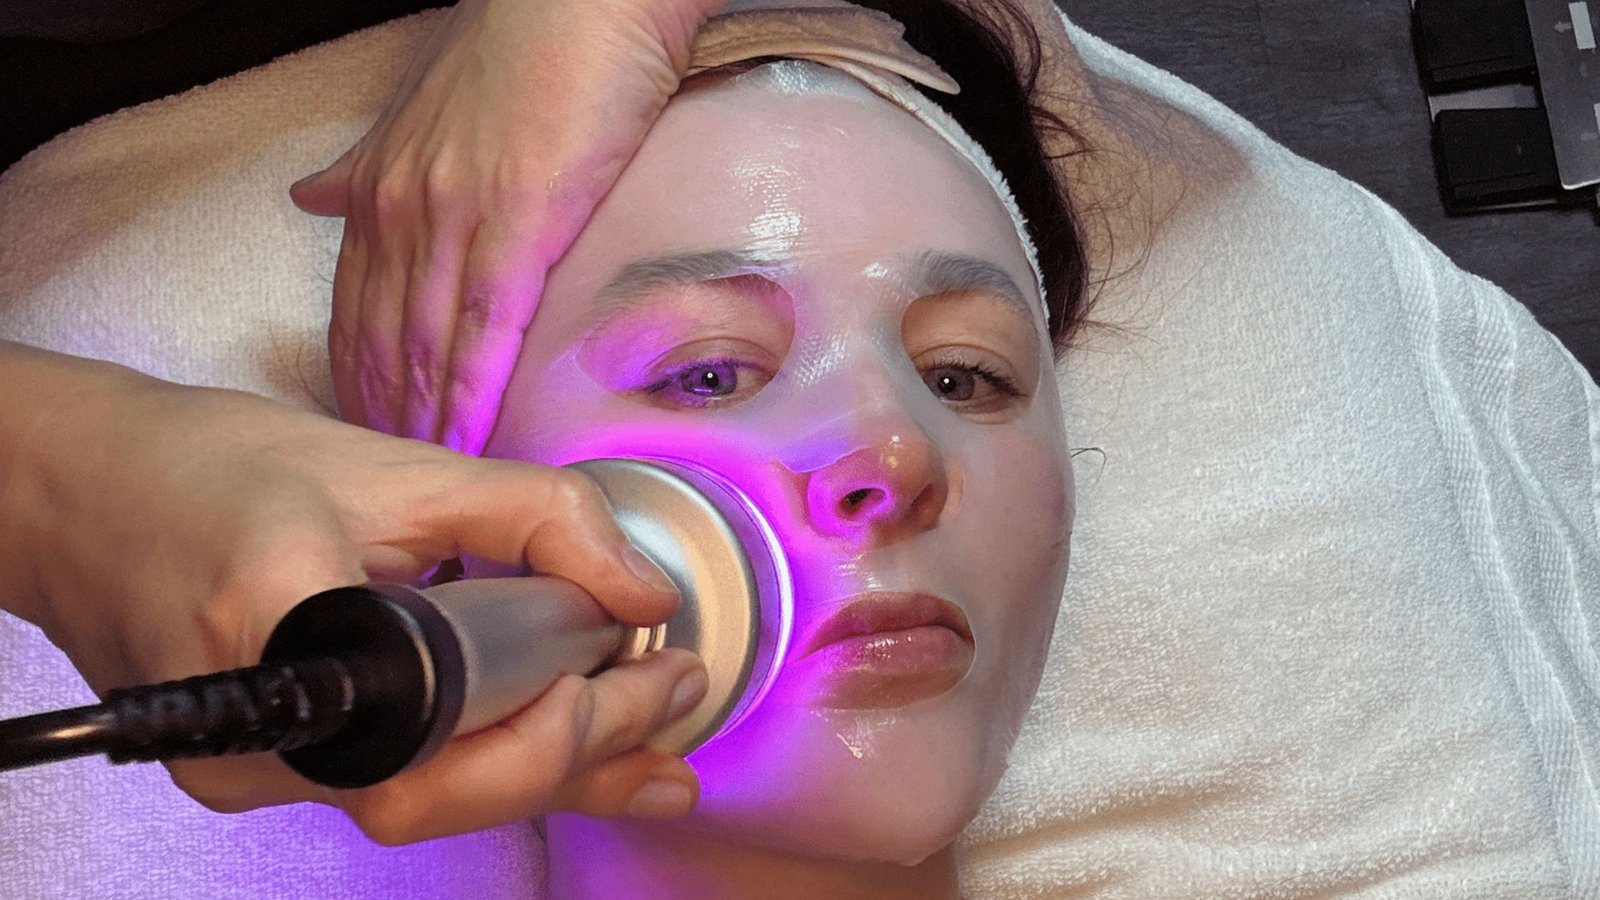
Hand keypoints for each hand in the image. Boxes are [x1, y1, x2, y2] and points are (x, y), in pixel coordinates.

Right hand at [0, 343, 702, 842]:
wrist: (82, 493)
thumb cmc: (209, 466)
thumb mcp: (393, 465)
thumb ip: (534, 520)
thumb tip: (641, 590)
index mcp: (282, 623)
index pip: (448, 724)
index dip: (564, 716)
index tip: (652, 664)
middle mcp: (252, 729)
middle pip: (445, 791)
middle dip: (583, 754)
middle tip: (675, 696)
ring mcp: (246, 769)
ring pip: (428, 803)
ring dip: (549, 772)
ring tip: (653, 748)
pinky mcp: (259, 771)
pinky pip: (398, 787)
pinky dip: (489, 766)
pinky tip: (569, 759)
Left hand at [291, 0, 729, 453]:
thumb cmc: (526, 48)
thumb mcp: (422, 110)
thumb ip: (366, 167)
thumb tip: (312, 197)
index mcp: (382, 189)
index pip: (352, 308)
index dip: (354, 379)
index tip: (361, 436)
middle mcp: (403, 208)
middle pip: (380, 340)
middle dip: (381, 419)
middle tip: (388, 485)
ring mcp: (455, 217)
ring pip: (424, 346)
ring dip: (423, 425)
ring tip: (430, 485)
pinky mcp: (520, 221)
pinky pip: (485, 328)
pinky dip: (472, 395)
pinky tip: (469, 442)